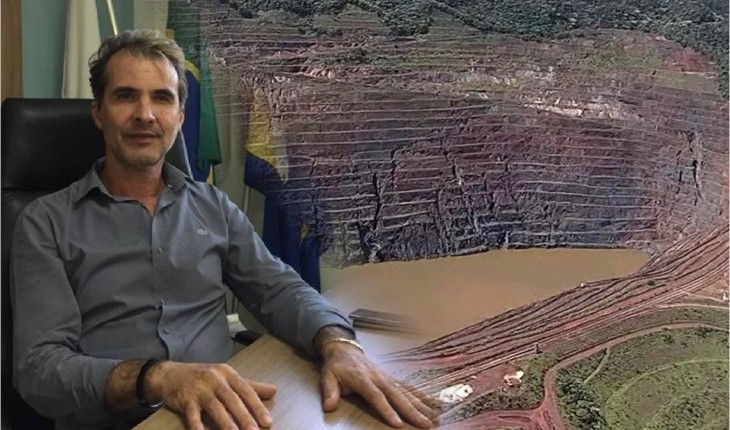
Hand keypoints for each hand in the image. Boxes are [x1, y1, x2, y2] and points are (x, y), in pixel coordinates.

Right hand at [149, 362, 275, 429]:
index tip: (268, 422)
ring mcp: (199, 389)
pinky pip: (193, 416)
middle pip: (233, 400)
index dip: (257, 407)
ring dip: (227, 424)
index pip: (246, 391)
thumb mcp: (226, 377)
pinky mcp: (185, 400)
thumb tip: (273, 390)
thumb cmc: (203, 377)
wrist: (170, 374)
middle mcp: (215, 379)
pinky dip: (198, 427)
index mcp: (228, 373)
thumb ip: (250, 385)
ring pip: (216, 408)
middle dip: (245, 417)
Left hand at [319, 342, 437, 428]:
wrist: (345, 350)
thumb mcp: (328, 378)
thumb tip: (329, 407)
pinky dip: (422, 397)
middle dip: (413, 411)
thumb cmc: (337, 366)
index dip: (387, 410)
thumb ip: (329, 392)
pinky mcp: (392, 379)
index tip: (398, 423)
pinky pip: (409, 388)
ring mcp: (388, 377)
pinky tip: (433, 405)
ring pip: (407, 392)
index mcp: (363, 378)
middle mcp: (379, 378)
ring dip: (422, 405)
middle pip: (398, 396)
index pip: (377, 396)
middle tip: (425, 424)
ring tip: (434, 418)